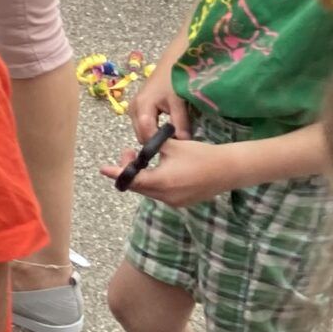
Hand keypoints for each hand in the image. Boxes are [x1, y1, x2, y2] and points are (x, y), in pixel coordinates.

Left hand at [103, 136, 233, 207]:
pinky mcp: (182, 203)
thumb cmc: (200, 155)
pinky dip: (154, 183)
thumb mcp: (172, 145)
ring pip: (149, 191)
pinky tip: (157, 170)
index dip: (117, 173)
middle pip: (139, 186)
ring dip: (142, 177)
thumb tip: (139, 129)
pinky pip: (161, 194)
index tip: (103, 169)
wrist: (229, 170)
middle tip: (128, 153)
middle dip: (129, 171)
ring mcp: (175, 202)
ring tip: (142, 159)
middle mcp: (166, 196)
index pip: (132, 179)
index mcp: (161, 182)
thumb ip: (151, 140)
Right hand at [127, 73, 194, 143]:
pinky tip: (166, 131)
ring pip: (141, 131)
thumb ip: (180, 123)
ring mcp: (133, 108)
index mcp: (142, 106)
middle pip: (141, 135)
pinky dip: (153, 130)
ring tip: (172, 139)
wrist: (170, 64)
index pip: (146, 133)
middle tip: (175, 146)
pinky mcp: (137, 108)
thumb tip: (184, 143)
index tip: (175, 150)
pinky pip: (142, 126)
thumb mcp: (179, 102)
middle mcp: (133, 109)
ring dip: (154, 137)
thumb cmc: (173, 80)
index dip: (159, 144)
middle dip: (156, 142)